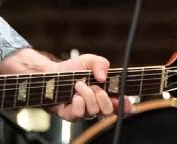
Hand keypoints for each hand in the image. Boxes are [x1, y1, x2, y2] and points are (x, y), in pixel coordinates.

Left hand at [0, 48, 129, 121]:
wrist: (51, 74)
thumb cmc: (71, 68)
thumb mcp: (89, 60)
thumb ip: (102, 63)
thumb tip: (103, 77)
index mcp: (105, 93)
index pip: (121, 106)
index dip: (126, 106)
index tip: (125, 100)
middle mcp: (96, 105)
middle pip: (109, 111)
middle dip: (103, 97)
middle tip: (95, 86)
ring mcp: (84, 112)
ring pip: (94, 111)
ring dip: (87, 94)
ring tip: (78, 85)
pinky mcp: (71, 116)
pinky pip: (79, 113)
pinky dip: (77, 101)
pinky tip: (73, 95)